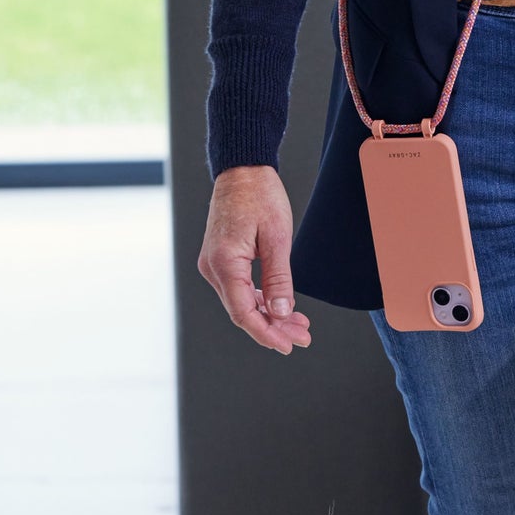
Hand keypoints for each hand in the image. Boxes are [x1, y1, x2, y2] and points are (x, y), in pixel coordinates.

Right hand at [198, 165, 312, 353]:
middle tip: (302, 337)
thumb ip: (278, 278)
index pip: (243, 312)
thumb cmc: (259, 194)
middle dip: (273, 327)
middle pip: (242, 311)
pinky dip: (259, 299)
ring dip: (269, 314)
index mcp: (224, 262)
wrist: (242, 168)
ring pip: (241, 302)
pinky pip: (238, 288)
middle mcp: (212, 267)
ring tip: (298, 324)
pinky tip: (280, 306)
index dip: (266, 333)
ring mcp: (213, 264)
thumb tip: (281, 311)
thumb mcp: (277, 237)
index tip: (287, 345)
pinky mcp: (220, 259)